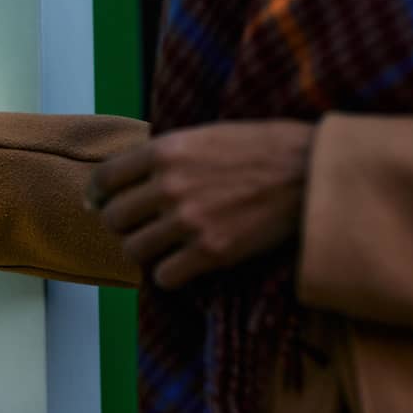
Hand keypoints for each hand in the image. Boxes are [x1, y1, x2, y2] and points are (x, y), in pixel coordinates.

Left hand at [87, 121, 314, 289]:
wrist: (314, 173)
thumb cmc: (263, 148)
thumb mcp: (206, 135)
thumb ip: (165, 155)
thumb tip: (126, 178)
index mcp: (166, 150)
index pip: (104, 178)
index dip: (98, 195)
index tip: (100, 204)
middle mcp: (170, 185)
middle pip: (114, 218)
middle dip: (124, 225)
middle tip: (140, 226)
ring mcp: (189, 220)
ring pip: (134, 250)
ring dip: (145, 251)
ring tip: (163, 247)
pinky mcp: (211, 252)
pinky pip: (164, 277)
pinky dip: (170, 275)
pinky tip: (184, 265)